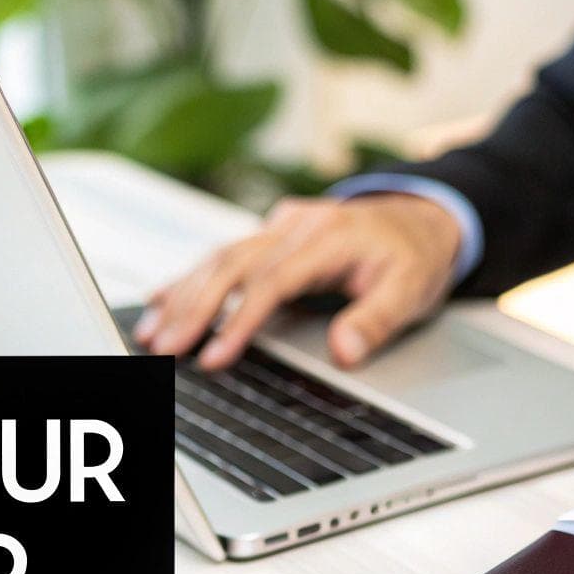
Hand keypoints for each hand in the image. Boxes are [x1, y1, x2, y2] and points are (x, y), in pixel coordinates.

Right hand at [133, 193, 462, 369]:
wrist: (420, 217)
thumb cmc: (413, 256)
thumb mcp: (412, 291)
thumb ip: (376, 321)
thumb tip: (345, 351)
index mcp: (327, 237)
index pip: (272, 281)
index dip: (239, 320)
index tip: (215, 356)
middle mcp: (295, 226)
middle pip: (233, 267)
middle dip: (195, 310)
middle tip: (165, 348)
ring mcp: (278, 228)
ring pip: (219, 259)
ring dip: (183, 297)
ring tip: (153, 333)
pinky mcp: (269, 236)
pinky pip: (222, 256)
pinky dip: (189, 280)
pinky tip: (160, 300)